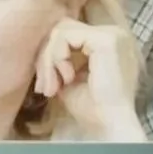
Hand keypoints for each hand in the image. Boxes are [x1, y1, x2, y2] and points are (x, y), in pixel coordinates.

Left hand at [34, 20, 146, 140]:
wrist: (111, 124)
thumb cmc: (92, 108)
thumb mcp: (69, 77)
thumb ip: (59, 58)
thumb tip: (40, 48)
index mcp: (107, 42)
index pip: (69, 34)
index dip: (51, 56)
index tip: (46, 85)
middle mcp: (113, 33)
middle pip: (63, 29)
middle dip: (46, 57)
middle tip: (45, 86)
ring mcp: (111, 34)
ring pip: (61, 31)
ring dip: (49, 59)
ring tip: (53, 85)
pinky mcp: (105, 39)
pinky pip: (64, 36)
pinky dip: (56, 57)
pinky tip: (66, 79)